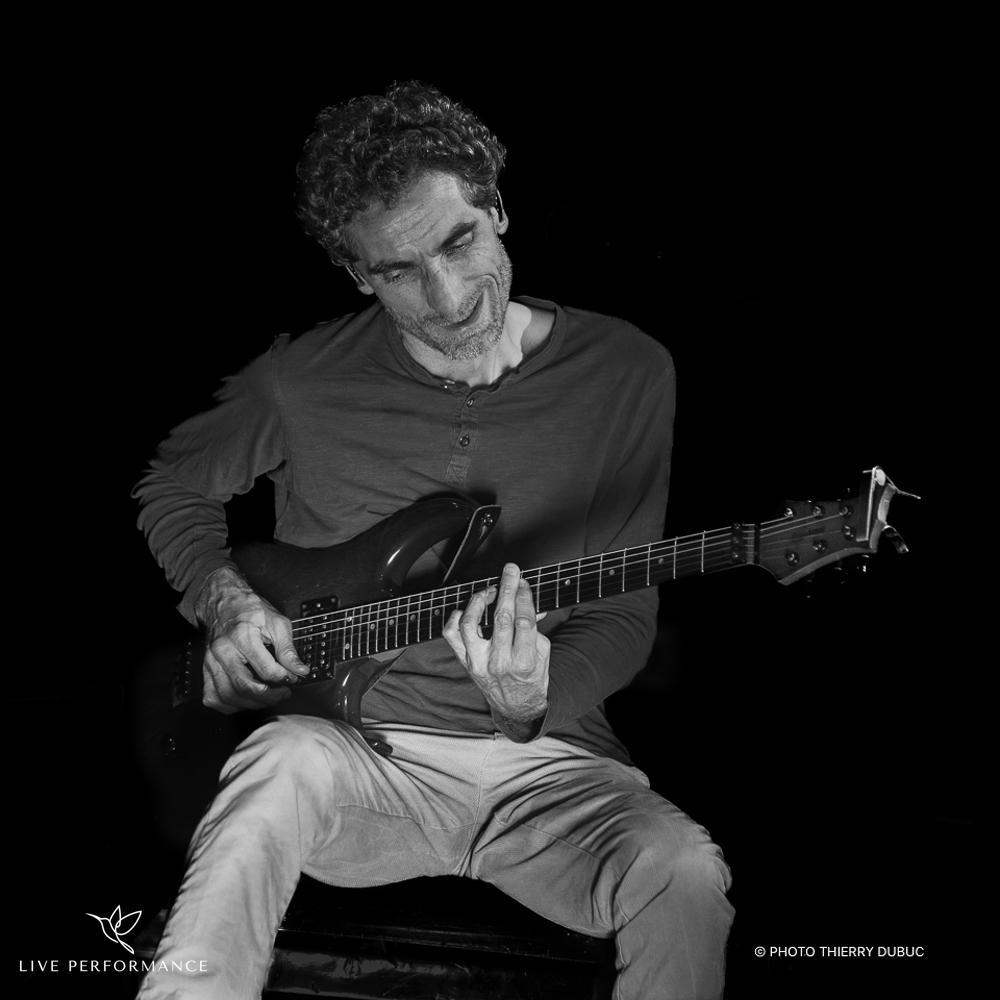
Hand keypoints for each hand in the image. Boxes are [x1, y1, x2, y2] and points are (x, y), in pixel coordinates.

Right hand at [196, 567, 309, 713]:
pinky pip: (212, 697)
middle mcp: (222, 651)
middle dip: (269, 696)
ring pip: (227, 696)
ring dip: (252, 704)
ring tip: (268, 697)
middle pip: (244, 687)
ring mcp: (210, 661)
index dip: (284, 678)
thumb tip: (300, 670)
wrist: (224, 602)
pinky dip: (229, 705)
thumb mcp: (277, 623)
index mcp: (242, 636)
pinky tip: (245, 700)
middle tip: (283, 693)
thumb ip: (288, 649)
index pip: (266, 669)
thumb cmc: (251, 610)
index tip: (293, 678)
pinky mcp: (205, 669)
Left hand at [443, 563, 549, 723]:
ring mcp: (478, 663)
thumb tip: (532, 602)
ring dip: (479, 602)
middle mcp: (498, 662)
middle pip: (501, 618)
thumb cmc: (531, 677)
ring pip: (470, 625)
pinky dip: (456, 618)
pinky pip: (452, 636)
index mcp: (523, 661)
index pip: (523, 621)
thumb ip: (536, 627)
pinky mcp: (466, 662)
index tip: (523, 582)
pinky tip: (466, 609)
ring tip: (488, 591)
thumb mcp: (543, 652)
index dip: (523, 597)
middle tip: (510, 571)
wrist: (516, 706)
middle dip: (506, 589)